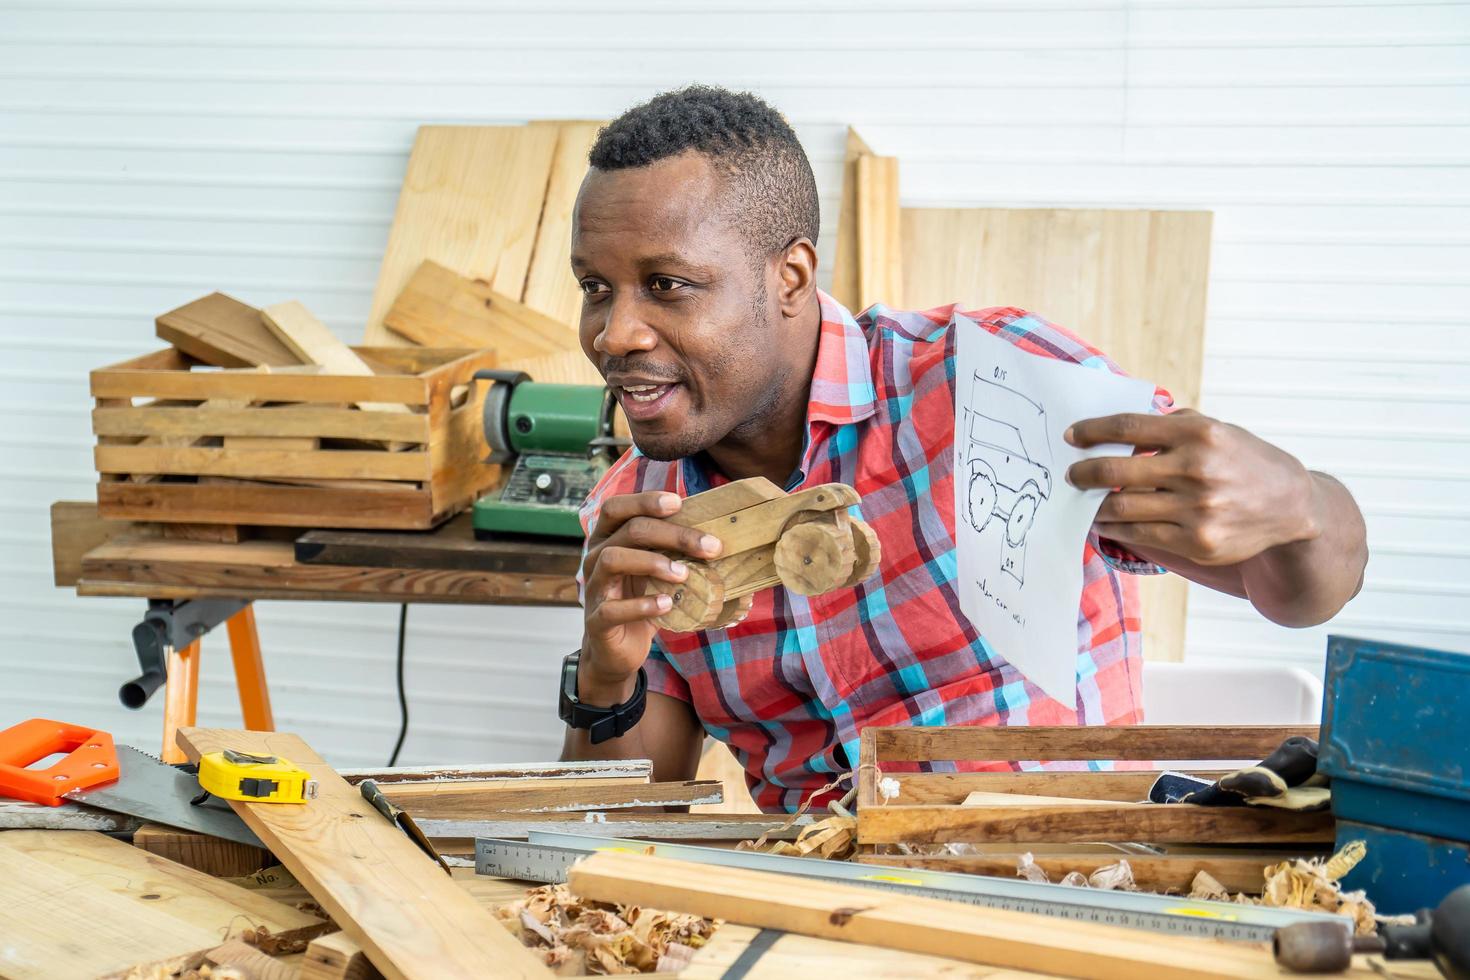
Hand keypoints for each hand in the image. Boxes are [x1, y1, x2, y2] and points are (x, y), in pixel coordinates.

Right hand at [579, 491, 748, 702]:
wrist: (618, 649)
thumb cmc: (641, 600)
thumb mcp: (655, 571)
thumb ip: (673, 551)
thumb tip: (717, 537)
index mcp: (607, 539)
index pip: (616, 507)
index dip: (645, 500)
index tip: (678, 502)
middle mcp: (595, 557)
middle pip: (629, 531)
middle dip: (673, 534)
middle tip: (710, 546)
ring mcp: (594, 588)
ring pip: (613, 559)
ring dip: (654, 562)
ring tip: (684, 574)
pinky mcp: (597, 621)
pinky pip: (613, 608)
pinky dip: (643, 605)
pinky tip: (667, 604)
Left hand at [1064, 410, 1320, 566]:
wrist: (1291, 506)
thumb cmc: (1243, 461)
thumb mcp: (1216, 429)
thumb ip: (1171, 425)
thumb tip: (1118, 428)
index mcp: (1199, 434)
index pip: (1128, 428)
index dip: (1092, 431)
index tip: (1072, 436)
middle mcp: (1197, 470)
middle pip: (1116, 471)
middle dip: (1083, 473)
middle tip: (1072, 474)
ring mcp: (1198, 510)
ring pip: (1123, 508)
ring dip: (1095, 506)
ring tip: (1086, 502)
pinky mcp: (1198, 542)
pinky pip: (1140, 535)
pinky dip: (1115, 529)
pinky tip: (1106, 522)